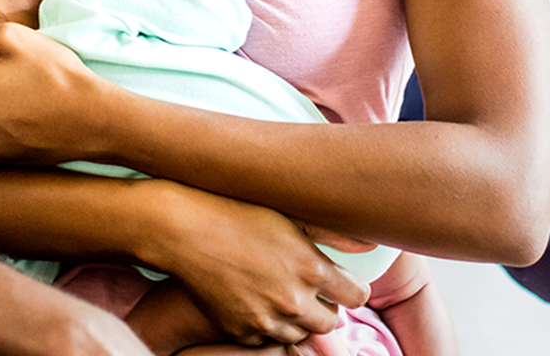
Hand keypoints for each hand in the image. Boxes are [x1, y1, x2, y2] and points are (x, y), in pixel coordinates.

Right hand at [139, 181, 368, 347]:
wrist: (182, 229)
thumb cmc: (234, 210)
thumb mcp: (285, 214)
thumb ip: (331, 232)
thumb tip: (368, 241)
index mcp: (310, 267)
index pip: (357, 296)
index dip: (349, 287)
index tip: (339, 280)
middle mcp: (294, 300)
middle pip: (330, 321)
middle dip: (322, 305)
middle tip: (303, 284)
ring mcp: (267, 320)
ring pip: (299, 332)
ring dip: (294, 316)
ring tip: (274, 287)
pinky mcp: (242, 332)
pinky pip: (265, 338)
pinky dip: (264, 323)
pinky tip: (250, 296)